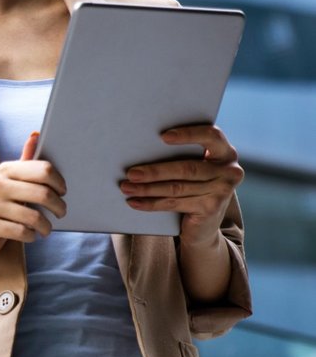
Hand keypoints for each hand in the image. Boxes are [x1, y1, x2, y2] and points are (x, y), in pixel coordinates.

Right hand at [0, 131, 66, 261]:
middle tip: (61, 212)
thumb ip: (26, 161)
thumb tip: (36, 134)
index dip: (59, 182)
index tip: (63, 192)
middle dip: (58, 206)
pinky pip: (21, 232)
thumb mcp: (12, 181)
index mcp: (5, 170)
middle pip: (42, 193)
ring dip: (46, 226)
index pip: (43, 170)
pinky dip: (31, 236)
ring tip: (47, 228)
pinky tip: (31, 235)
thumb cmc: (2, 205)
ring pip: (34, 217)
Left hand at [119, 124, 243, 248]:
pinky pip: (174, 203)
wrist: (204, 222)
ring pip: (177, 187)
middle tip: (130, 173)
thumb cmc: (192, 182)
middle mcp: (229, 170)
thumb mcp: (192, 165)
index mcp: (224, 151)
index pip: (211, 136)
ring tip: (126, 187)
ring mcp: (222, 191)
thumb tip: (139, 147)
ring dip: (147, 188)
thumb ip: (180, 154)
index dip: (188, 135)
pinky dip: (151, 203)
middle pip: (187, 168)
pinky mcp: (211, 208)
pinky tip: (134, 202)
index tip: (163, 136)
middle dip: (155, 171)